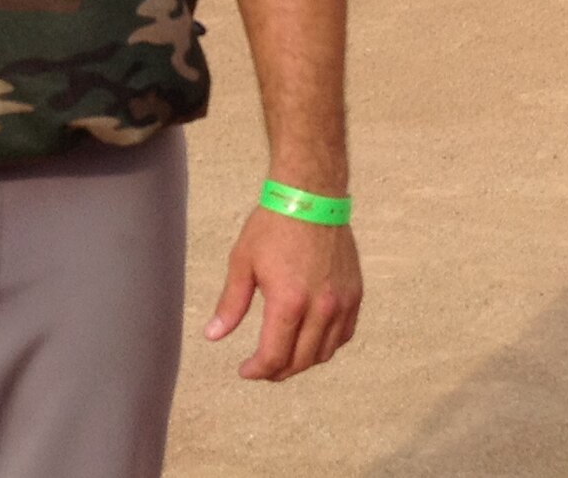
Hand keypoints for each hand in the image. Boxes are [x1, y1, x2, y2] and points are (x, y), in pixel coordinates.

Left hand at [206, 208, 360, 380]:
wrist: (311, 196)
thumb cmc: (273, 225)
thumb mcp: (242, 262)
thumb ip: (231, 305)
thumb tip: (213, 335)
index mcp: (288, 303)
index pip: (274, 357)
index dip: (257, 371)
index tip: (245, 370)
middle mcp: (320, 308)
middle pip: (301, 361)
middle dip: (278, 371)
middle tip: (262, 367)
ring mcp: (341, 303)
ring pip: (325, 353)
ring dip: (303, 361)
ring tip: (284, 356)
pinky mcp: (354, 294)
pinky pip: (344, 334)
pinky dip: (327, 345)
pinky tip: (311, 340)